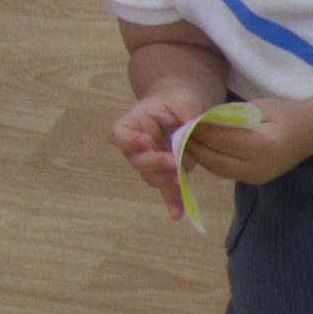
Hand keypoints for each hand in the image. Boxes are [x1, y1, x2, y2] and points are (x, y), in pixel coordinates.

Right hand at [109, 91, 211, 218]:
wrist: (184, 107)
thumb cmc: (178, 99)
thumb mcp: (183, 98)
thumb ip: (187, 111)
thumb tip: (194, 125)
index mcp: (135, 123)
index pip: (118, 134)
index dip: (128, 140)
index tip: (145, 140)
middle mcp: (138, 145)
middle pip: (136, 159)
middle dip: (152, 163)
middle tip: (171, 162)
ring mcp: (152, 160)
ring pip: (151, 176)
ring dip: (164, 181)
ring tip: (179, 181)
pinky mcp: (168, 172)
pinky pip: (168, 189)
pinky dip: (173, 201)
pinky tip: (177, 214)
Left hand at [184, 95, 312, 184]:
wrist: (312, 133)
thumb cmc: (288, 114)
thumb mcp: (259, 108)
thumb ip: (231, 117)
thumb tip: (200, 121)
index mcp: (265, 146)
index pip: (222, 139)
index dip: (200, 130)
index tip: (183, 119)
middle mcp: (260, 167)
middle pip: (215, 159)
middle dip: (193, 145)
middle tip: (176, 130)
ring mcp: (257, 177)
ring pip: (216, 169)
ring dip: (197, 155)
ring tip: (182, 139)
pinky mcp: (254, 180)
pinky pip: (224, 171)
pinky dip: (209, 160)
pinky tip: (199, 148)